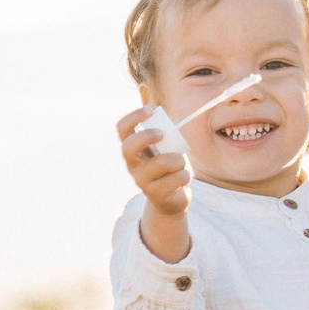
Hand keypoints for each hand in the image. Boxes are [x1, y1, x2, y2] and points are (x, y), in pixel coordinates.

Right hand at [116, 106, 193, 262]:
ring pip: (161, 162)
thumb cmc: (169, 167)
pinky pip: (177, 178)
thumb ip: (166, 137)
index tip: (151, 109)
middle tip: (162, 134)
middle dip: (146, 136)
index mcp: (133, 149)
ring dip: (178, 159)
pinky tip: (182, 178)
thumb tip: (171, 126)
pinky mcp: (156, 194)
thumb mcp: (166, 149)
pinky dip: (186, 175)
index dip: (134, 117)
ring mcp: (141, 180)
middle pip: (128, 147)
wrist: (171, 200)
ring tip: (181, 163)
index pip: (122, 129)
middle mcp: (132, 164)